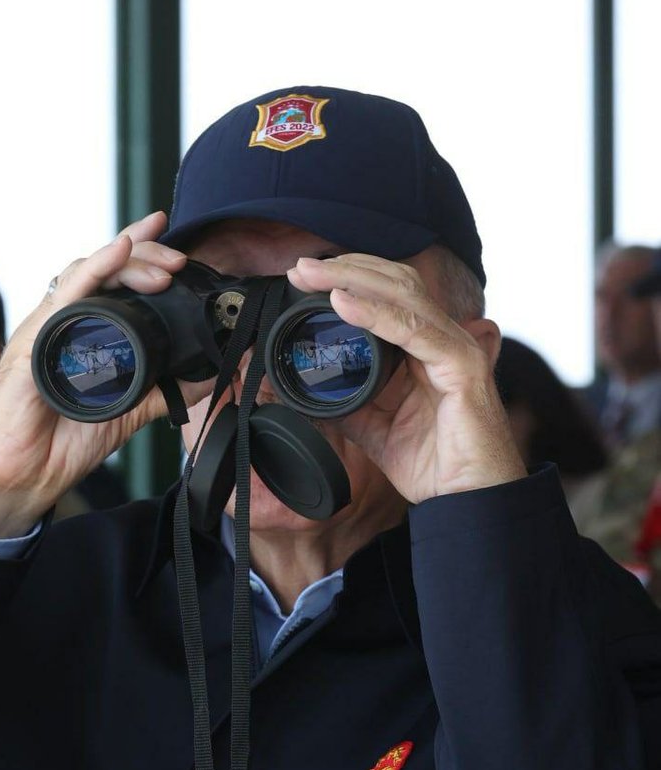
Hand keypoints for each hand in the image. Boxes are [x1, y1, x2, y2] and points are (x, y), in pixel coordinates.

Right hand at [0, 211, 211, 537]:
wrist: (23, 479)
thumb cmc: (59, 444)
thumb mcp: (126, 413)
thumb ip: (160, 391)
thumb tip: (204, 375)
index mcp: (81, 333)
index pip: (112, 281)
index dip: (143, 258)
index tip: (179, 253)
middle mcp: (61, 324)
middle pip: (102, 268)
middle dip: (145, 255)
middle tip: (179, 261)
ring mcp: (44, 330)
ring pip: (84, 273)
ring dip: (127, 260)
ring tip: (162, 264)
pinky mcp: (32, 345)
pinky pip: (64, 299)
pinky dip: (93, 271)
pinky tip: (118, 251)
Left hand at [286, 253, 526, 504]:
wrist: (468, 501)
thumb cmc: (436, 466)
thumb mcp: (377, 430)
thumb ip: (351, 404)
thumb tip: (309, 391)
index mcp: (427, 348)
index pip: (390, 293)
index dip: (349, 279)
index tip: (305, 279)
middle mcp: (445, 339)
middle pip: (396, 282)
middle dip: (346, 268)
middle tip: (301, 269)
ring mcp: (458, 348)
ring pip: (404, 294)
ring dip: (354, 279)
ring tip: (314, 275)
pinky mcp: (464, 366)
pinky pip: (414, 329)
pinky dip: (375, 313)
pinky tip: (344, 302)